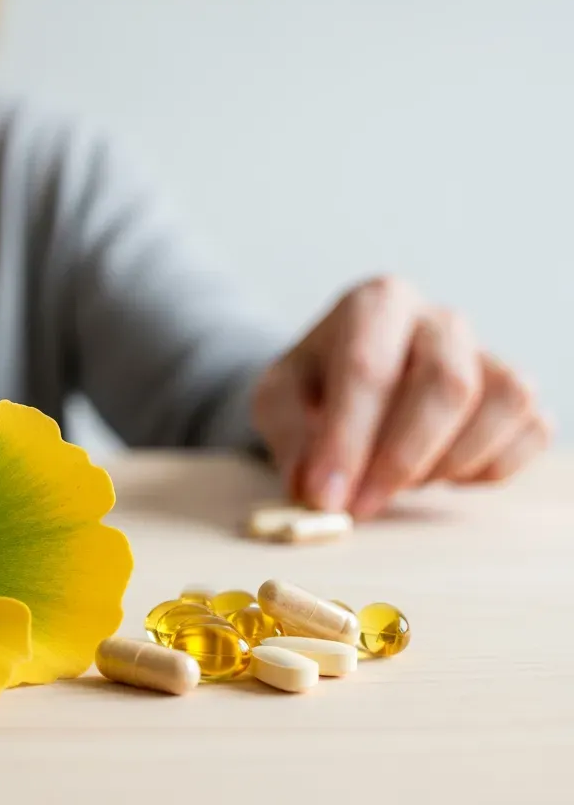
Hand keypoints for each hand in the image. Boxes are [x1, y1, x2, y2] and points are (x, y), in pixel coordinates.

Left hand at [252, 276, 551, 517]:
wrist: (348, 380)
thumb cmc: (315, 387)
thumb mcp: (278, 402)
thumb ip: (289, 439)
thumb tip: (315, 490)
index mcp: (374, 304)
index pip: (368, 368)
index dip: (348, 440)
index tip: (327, 496)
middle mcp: (438, 320)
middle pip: (446, 385)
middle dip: (401, 459)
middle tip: (361, 506)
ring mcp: (485, 352)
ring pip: (502, 404)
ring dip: (449, 463)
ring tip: (400, 482)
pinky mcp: (516, 391)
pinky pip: (531, 431)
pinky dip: (489, 468)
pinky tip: (442, 474)